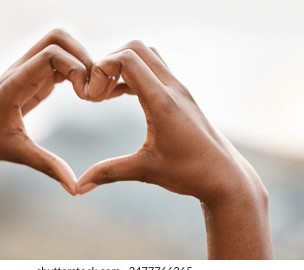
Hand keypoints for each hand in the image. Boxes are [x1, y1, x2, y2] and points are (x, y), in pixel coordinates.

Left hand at [0, 29, 92, 194]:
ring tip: (91, 91)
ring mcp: (29, 70)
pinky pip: (61, 61)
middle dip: (83, 56)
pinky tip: (85, 93)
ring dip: (82, 61)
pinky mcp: (34, 77)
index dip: (76, 68)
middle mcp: (22, 69)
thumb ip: (48, 167)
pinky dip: (77, 69)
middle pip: (58, 38)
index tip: (86, 96)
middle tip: (93, 87)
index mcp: (15, 83)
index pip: (50, 54)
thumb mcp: (18, 153)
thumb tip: (75, 189)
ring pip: (60, 45)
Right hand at [79, 41, 271, 258]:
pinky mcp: (181, 95)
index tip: (93, 96)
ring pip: (147, 55)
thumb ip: (108, 173)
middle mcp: (173, 88)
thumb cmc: (189, 173)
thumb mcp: (145, 171)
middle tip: (97, 91)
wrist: (224, 176)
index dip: (102, 69)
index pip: (128, 59)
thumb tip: (79, 187)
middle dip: (109, 62)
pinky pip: (154, 69)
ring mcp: (179, 89)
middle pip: (136, 48)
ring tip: (107, 93)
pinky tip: (121, 96)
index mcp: (162, 102)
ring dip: (123, 66)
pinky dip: (134, 74)